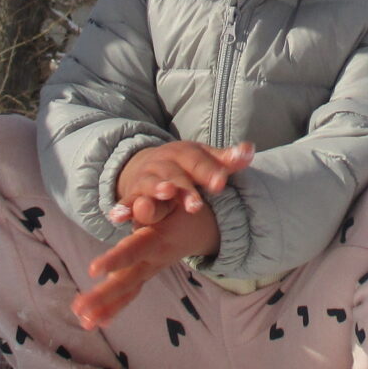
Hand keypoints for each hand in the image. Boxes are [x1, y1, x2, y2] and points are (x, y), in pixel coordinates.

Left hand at [71, 205, 219, 329]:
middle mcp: (153, 260)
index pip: (134, 251)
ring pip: (127, 293)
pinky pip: (129, 295)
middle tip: (79, 309)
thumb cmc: (180, 208)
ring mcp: (149, 271)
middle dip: (102, 296)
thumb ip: (154, 206)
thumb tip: (137, 207)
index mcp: (157, 240)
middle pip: (127, 281)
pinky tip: (96, 321)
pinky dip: (113, 309)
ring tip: (84, 322)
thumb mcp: (173, 202)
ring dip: (105, 309)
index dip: (115, 260)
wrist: (198, 227)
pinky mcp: (145, 276)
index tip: (92, 270)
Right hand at [108, 140, 252, 226]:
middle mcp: (164, 163)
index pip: (198, 160)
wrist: (148, 163)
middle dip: (185, 189)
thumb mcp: (203, 158)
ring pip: (151, 185)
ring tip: (166, 194)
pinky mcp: (132, 194)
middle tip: (197, 205)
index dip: (209, 170)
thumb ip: (226, 159)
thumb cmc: (184, 164)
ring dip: (157, 190)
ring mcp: (146, 178)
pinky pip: (126, 202)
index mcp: (184, 153)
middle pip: (176, 175)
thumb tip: (250, 150)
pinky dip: (121, 209)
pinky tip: (117, 218)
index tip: (221, 182)